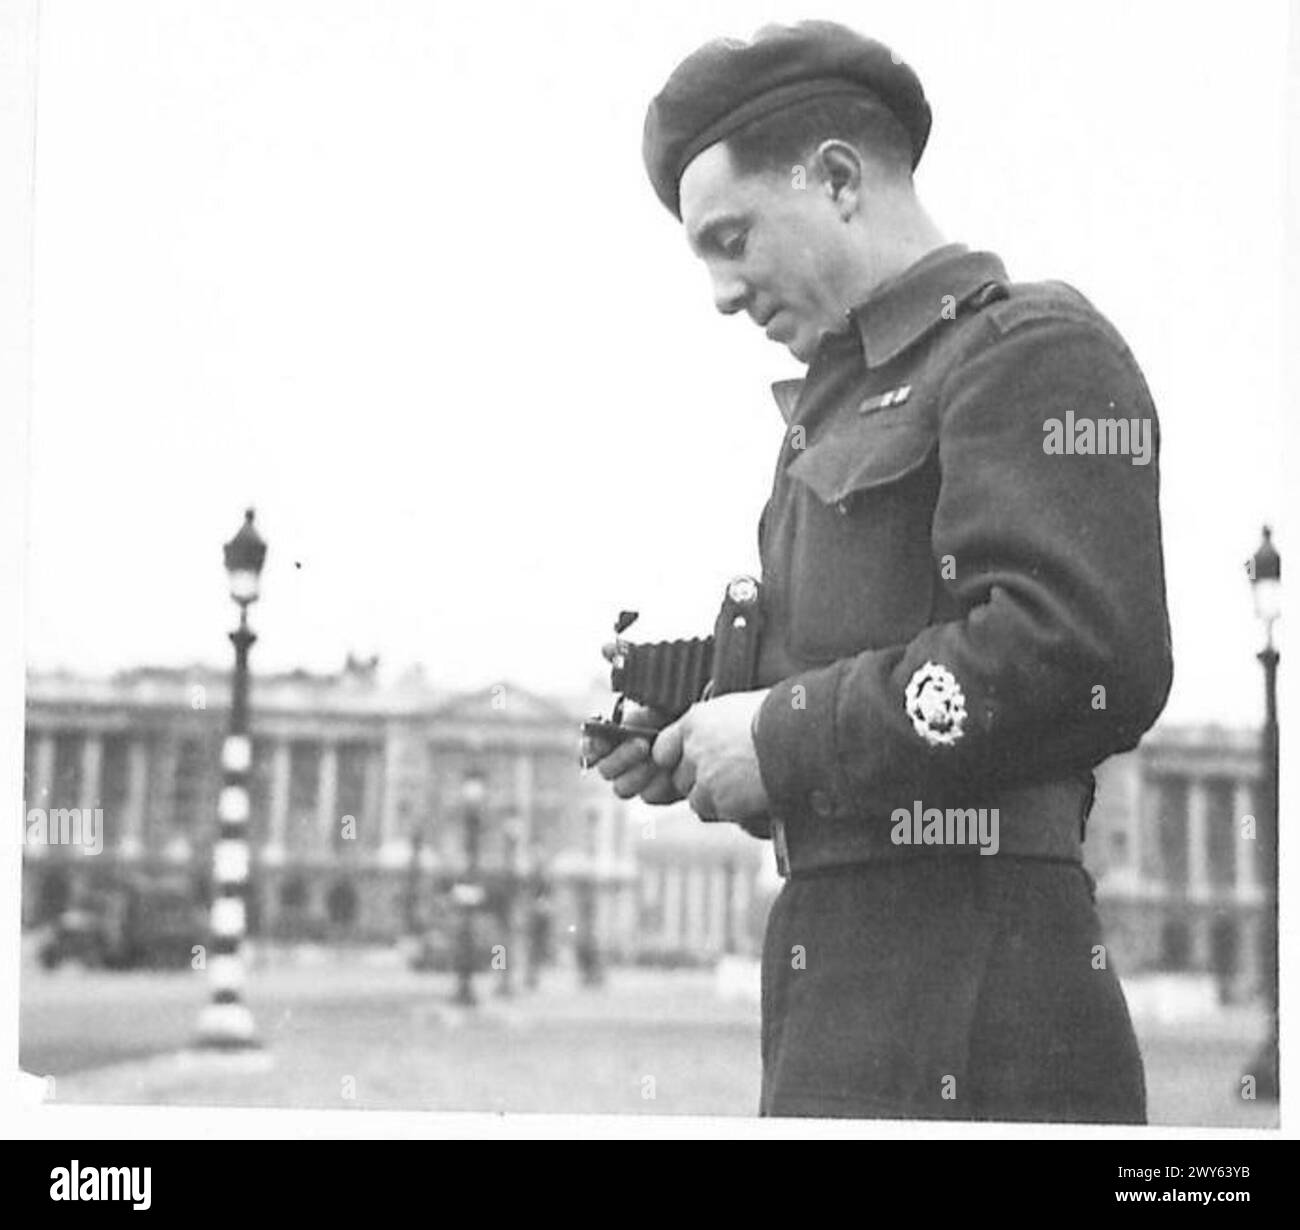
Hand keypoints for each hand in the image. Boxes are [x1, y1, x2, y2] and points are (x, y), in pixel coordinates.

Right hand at [582, 702, 683, 804]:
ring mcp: (638, 780)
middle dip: (621, 758)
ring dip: (638, 774)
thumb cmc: (678, 713)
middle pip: (606, 771)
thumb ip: (642, 713)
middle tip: (643, 745)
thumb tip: (626, 722)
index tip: (603, 740)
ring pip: (622, 788)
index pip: (591, 748)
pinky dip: (660, 785)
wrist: (706, 729)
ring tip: (660, 759)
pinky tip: (673, 773)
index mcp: (614, 740)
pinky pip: (650, 796)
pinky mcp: (658, 792)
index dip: (592, 746)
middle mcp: (621, 763)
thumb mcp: (662, 707)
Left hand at [653, 689, 770, 821]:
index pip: (663, 747)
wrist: (803, 736)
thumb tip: (723, 731)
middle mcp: (693, 749)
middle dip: (699, 782)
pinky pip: (716, 813)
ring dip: (715, 799)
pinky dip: (730, 811)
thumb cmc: (783, 715)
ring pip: (696, 799)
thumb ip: (720, 724)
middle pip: (680, 777)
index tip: (694, 763)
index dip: (677, 758)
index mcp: (696, 720)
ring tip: (744, 788)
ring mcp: (705, 777)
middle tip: (729, 777)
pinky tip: (752, 797)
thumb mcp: (741, 708)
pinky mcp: (721, 801)